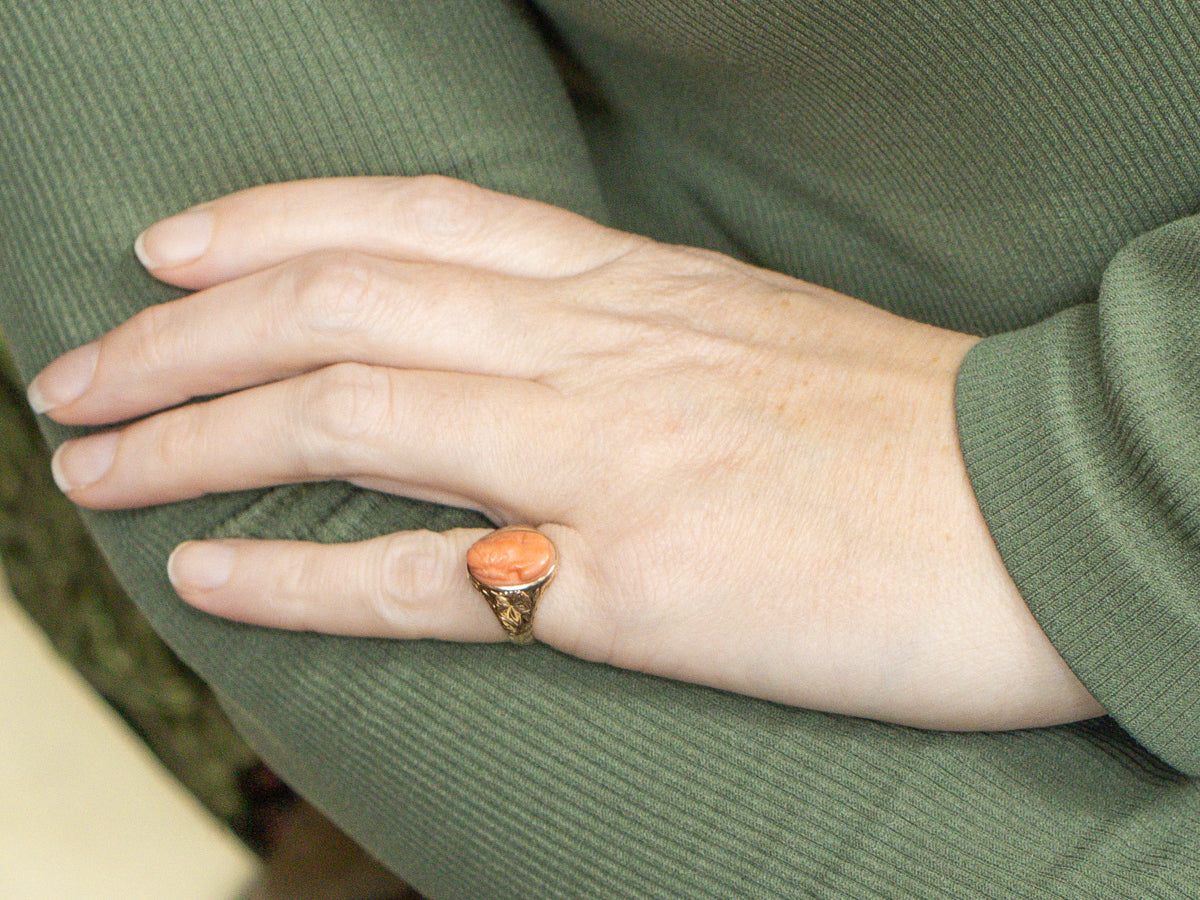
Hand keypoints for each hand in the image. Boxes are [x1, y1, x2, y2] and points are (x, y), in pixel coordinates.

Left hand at [30, 176, 1102, 729]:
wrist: (1049, 512)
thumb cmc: (914, 435)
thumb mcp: (757, 341)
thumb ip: (634, 339)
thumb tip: (530, 360)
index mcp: (637, 285)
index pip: (413, 216)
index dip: (270, 220)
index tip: (170, 250)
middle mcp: (602, 349)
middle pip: (341, 303)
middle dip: (181, 334)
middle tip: (76, 374)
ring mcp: (612, 457)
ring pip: (350, 409)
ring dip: (193, 433)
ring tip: (90, 465)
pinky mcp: (637, 584)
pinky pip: (428, 573)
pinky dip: (299, 571)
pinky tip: (206, 570)